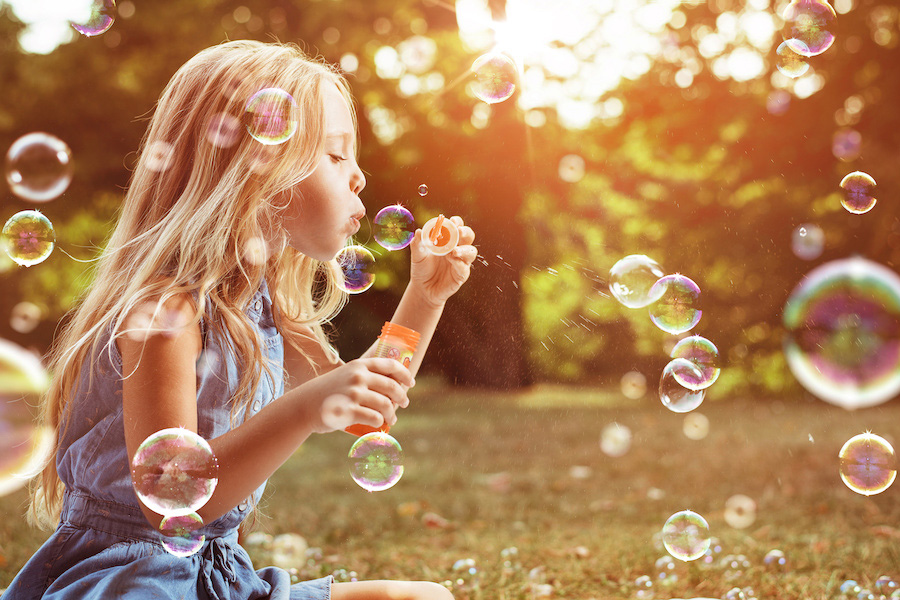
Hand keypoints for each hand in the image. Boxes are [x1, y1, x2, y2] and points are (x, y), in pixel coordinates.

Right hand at [292, 358, 414, 433]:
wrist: (304, 406)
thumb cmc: (328, 392)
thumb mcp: (345, 375)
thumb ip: (363, 376)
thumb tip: (388, 385)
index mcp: (359, 366)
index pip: (390, 365)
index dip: (404, 374)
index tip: (411, 383)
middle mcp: (358, 377)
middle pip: (391, 386)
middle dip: (402, 397)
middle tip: (404, 404)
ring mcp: (354, 393)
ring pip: (385, 404)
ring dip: (392, 413)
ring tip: (392, 419)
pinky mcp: (349, 411)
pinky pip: (374, 417)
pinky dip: (381, 422)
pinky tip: (380, 424)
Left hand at [409, 215, 476, 306]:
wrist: (422, 289)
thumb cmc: (422, 269)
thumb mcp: (417, 255)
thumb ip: (417, 244)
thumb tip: (419, 231)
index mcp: (448, 241)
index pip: (457, 227)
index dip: (457, 222)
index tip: (452, 221)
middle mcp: (457, 249)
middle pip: (469, 236)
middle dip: (465, 232)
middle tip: (458, 231)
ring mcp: (461, 262)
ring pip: (471, 252)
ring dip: (464, 249)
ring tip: (453, 251)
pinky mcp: (461, 275)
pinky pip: (465, 267)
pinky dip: (459, 263)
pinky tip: (451, 260)